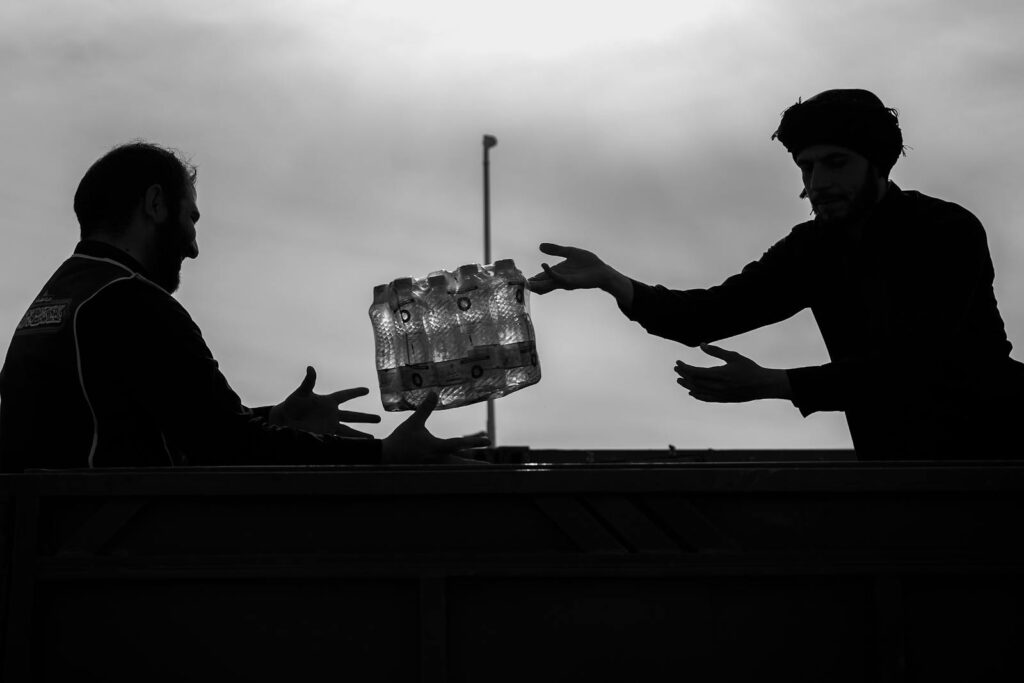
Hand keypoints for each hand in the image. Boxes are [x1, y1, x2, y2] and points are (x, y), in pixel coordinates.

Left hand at [269, 366, 380, 437]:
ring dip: (360, 435)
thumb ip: (308, 381)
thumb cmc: (292, 404)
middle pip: (352, 416)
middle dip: (365, 418)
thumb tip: (310, 368)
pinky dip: (348, 443)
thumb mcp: (301, 392)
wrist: (284, 420)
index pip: (345, 395)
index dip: (355, 392)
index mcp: (328, 401)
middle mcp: (331, 414)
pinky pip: (340, 440)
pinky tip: (356, 448)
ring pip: (349, 431)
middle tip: (379, 418)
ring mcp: (329, 425)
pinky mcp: (325, 435)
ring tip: (373, 439)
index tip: (367, 390)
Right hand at [381, 393, 489, 463]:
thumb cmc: (401, 440)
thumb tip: (434, 393)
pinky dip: (455, 469)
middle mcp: (438, 459)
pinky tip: (459, 468)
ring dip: (467, 467)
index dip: (474, 441)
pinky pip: (446, 470)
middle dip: (476, 464)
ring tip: (480, 469)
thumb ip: (425, 408)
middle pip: (462, 463)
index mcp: (436, 447)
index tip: (487, 440)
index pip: (459, 444)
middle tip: (490, 467)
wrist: (386, 457)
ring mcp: (434, 466)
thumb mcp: (413, 422)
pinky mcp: (429, 469)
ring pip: (455, 468)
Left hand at [674, 344, 791, 402]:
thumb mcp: (734, 356)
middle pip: (694, 382)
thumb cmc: (750, 368)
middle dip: (683, 375)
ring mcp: (720, 395)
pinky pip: (706, 399)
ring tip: (679, 380)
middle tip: (676, 369)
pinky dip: (697, 395)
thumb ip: (716, 351)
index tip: (678, 362)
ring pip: (698, 391)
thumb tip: (701, 345)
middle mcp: (718, 386)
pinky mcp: (723, 399)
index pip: (695, 372)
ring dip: (687, 385)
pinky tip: (692, 392)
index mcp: (720, 374)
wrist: (763, 385)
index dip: (684, 368)